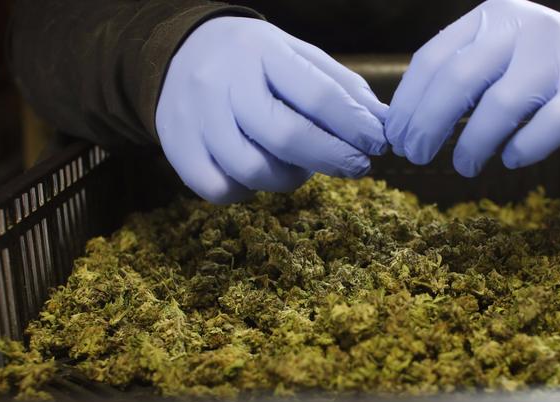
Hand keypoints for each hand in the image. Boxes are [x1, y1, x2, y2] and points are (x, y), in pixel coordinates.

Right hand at [156, 17, 387, 203]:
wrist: (181, 52)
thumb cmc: (254, 61)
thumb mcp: (297, 56)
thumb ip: (341, 87)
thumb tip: (383, 124)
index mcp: (261, 51)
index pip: (317, 94)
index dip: (354, 126)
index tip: (377, 144)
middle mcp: (223, 81)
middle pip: (285, 137)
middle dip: (332, 159)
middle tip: (357, 167)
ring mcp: (195, 116)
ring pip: (252, 170)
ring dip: (289, 178)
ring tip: (301, 165)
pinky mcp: (176, 147)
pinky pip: (219, 189)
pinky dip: (247, 191)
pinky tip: (258, 173)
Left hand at [385, 0, 559, 175]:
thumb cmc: (539, 69)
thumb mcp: (497, 56)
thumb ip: (457, 76)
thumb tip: (405, 123)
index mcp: (491, 17)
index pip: (433, 58)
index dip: (407, 103)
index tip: (396, 137)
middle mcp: (522, 27)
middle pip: (458, 80)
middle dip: (428, 125)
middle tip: (416, 157)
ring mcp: (558, 55)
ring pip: (500, 106)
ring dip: (472, 145)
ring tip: (464, 167)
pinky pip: (547, 126)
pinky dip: (522, 149)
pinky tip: (510, 160)